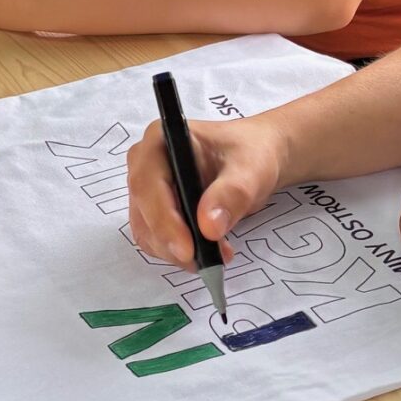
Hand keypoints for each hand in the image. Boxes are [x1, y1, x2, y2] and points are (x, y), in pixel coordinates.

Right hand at [125, 113, 284, 267]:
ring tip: (218, 253)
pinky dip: (179, 252)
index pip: (148, 185)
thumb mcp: (250, 170)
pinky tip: (208, 251)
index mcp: (160, 139)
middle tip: (211, 260)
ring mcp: (147, 188)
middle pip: (144, 212)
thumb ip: (231, 194)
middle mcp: (144, 163)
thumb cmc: (251, 153)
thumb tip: (208, 227)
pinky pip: (156, 240)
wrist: (256, 158)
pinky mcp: (153, 210)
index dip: (164, 220)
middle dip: (173, 242)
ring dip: (177, 252)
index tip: (188, 249)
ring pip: (147, 232)